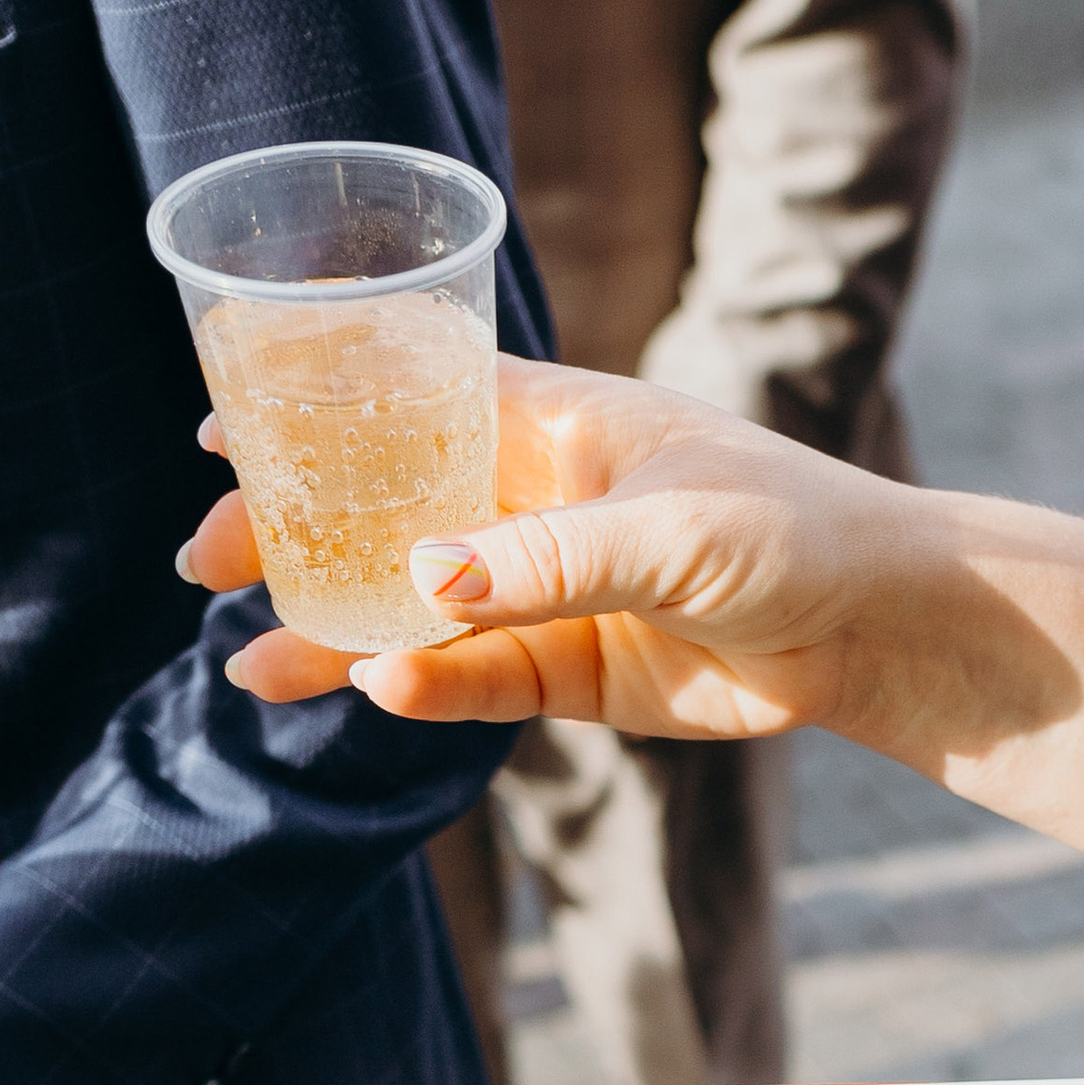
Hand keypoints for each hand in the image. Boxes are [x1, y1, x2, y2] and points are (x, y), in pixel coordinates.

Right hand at [182, 370, 923, 739]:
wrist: (881, 627)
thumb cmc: (794, 531)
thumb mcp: (672, 533)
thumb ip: (546, 562)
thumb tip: (422, 585)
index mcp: (553, 424)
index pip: (406, 396)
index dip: (310, 408)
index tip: (220, 426)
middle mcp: (536, 503)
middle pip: (384, 511)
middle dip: (293, 534)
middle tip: (202, 564)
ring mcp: (548, 592)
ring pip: (414, 610)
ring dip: (334, 630)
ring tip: (251, 664)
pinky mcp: (574, 674)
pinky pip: (475, 683)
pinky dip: (423, 688)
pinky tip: (367, 688)